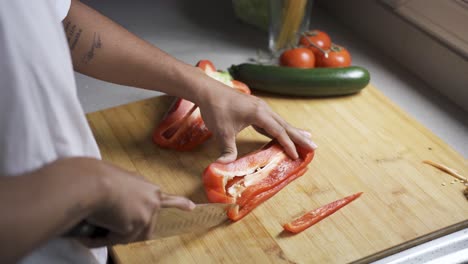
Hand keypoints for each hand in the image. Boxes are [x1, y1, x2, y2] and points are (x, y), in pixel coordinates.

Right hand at [76, 159, 194, 246]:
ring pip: (127, 235)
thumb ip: (123, 193)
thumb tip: (112, 206)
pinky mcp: (136, 227)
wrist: (91, 182)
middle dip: (129, 229)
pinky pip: (114, 240)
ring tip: (95, 218)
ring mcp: (147, 213)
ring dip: (110, 232)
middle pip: (145, 225)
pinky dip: (100, 239)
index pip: (168, 198)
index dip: (180, 204)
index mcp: (147, 187)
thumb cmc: (95, 177)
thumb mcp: (116, 180)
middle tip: (110, 221)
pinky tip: (89, 232)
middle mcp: (152, 199)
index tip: (192, 207)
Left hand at [197, 81, 317, 162]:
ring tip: (307, 139)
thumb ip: (227, 150)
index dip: (288, 144)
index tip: (297, 155)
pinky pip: (272, 120)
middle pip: (285, 125)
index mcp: (258, 114)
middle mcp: (263, 108)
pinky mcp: (255, 108)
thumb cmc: (215, 109)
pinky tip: (284, 133)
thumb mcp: (222, 132)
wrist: (207, 90)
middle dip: (299, 137)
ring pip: (280, 121)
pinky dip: (281, 128)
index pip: (278, 131)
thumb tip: (224, 167)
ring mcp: (260, 107)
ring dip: (293, 131)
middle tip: (314, 146)